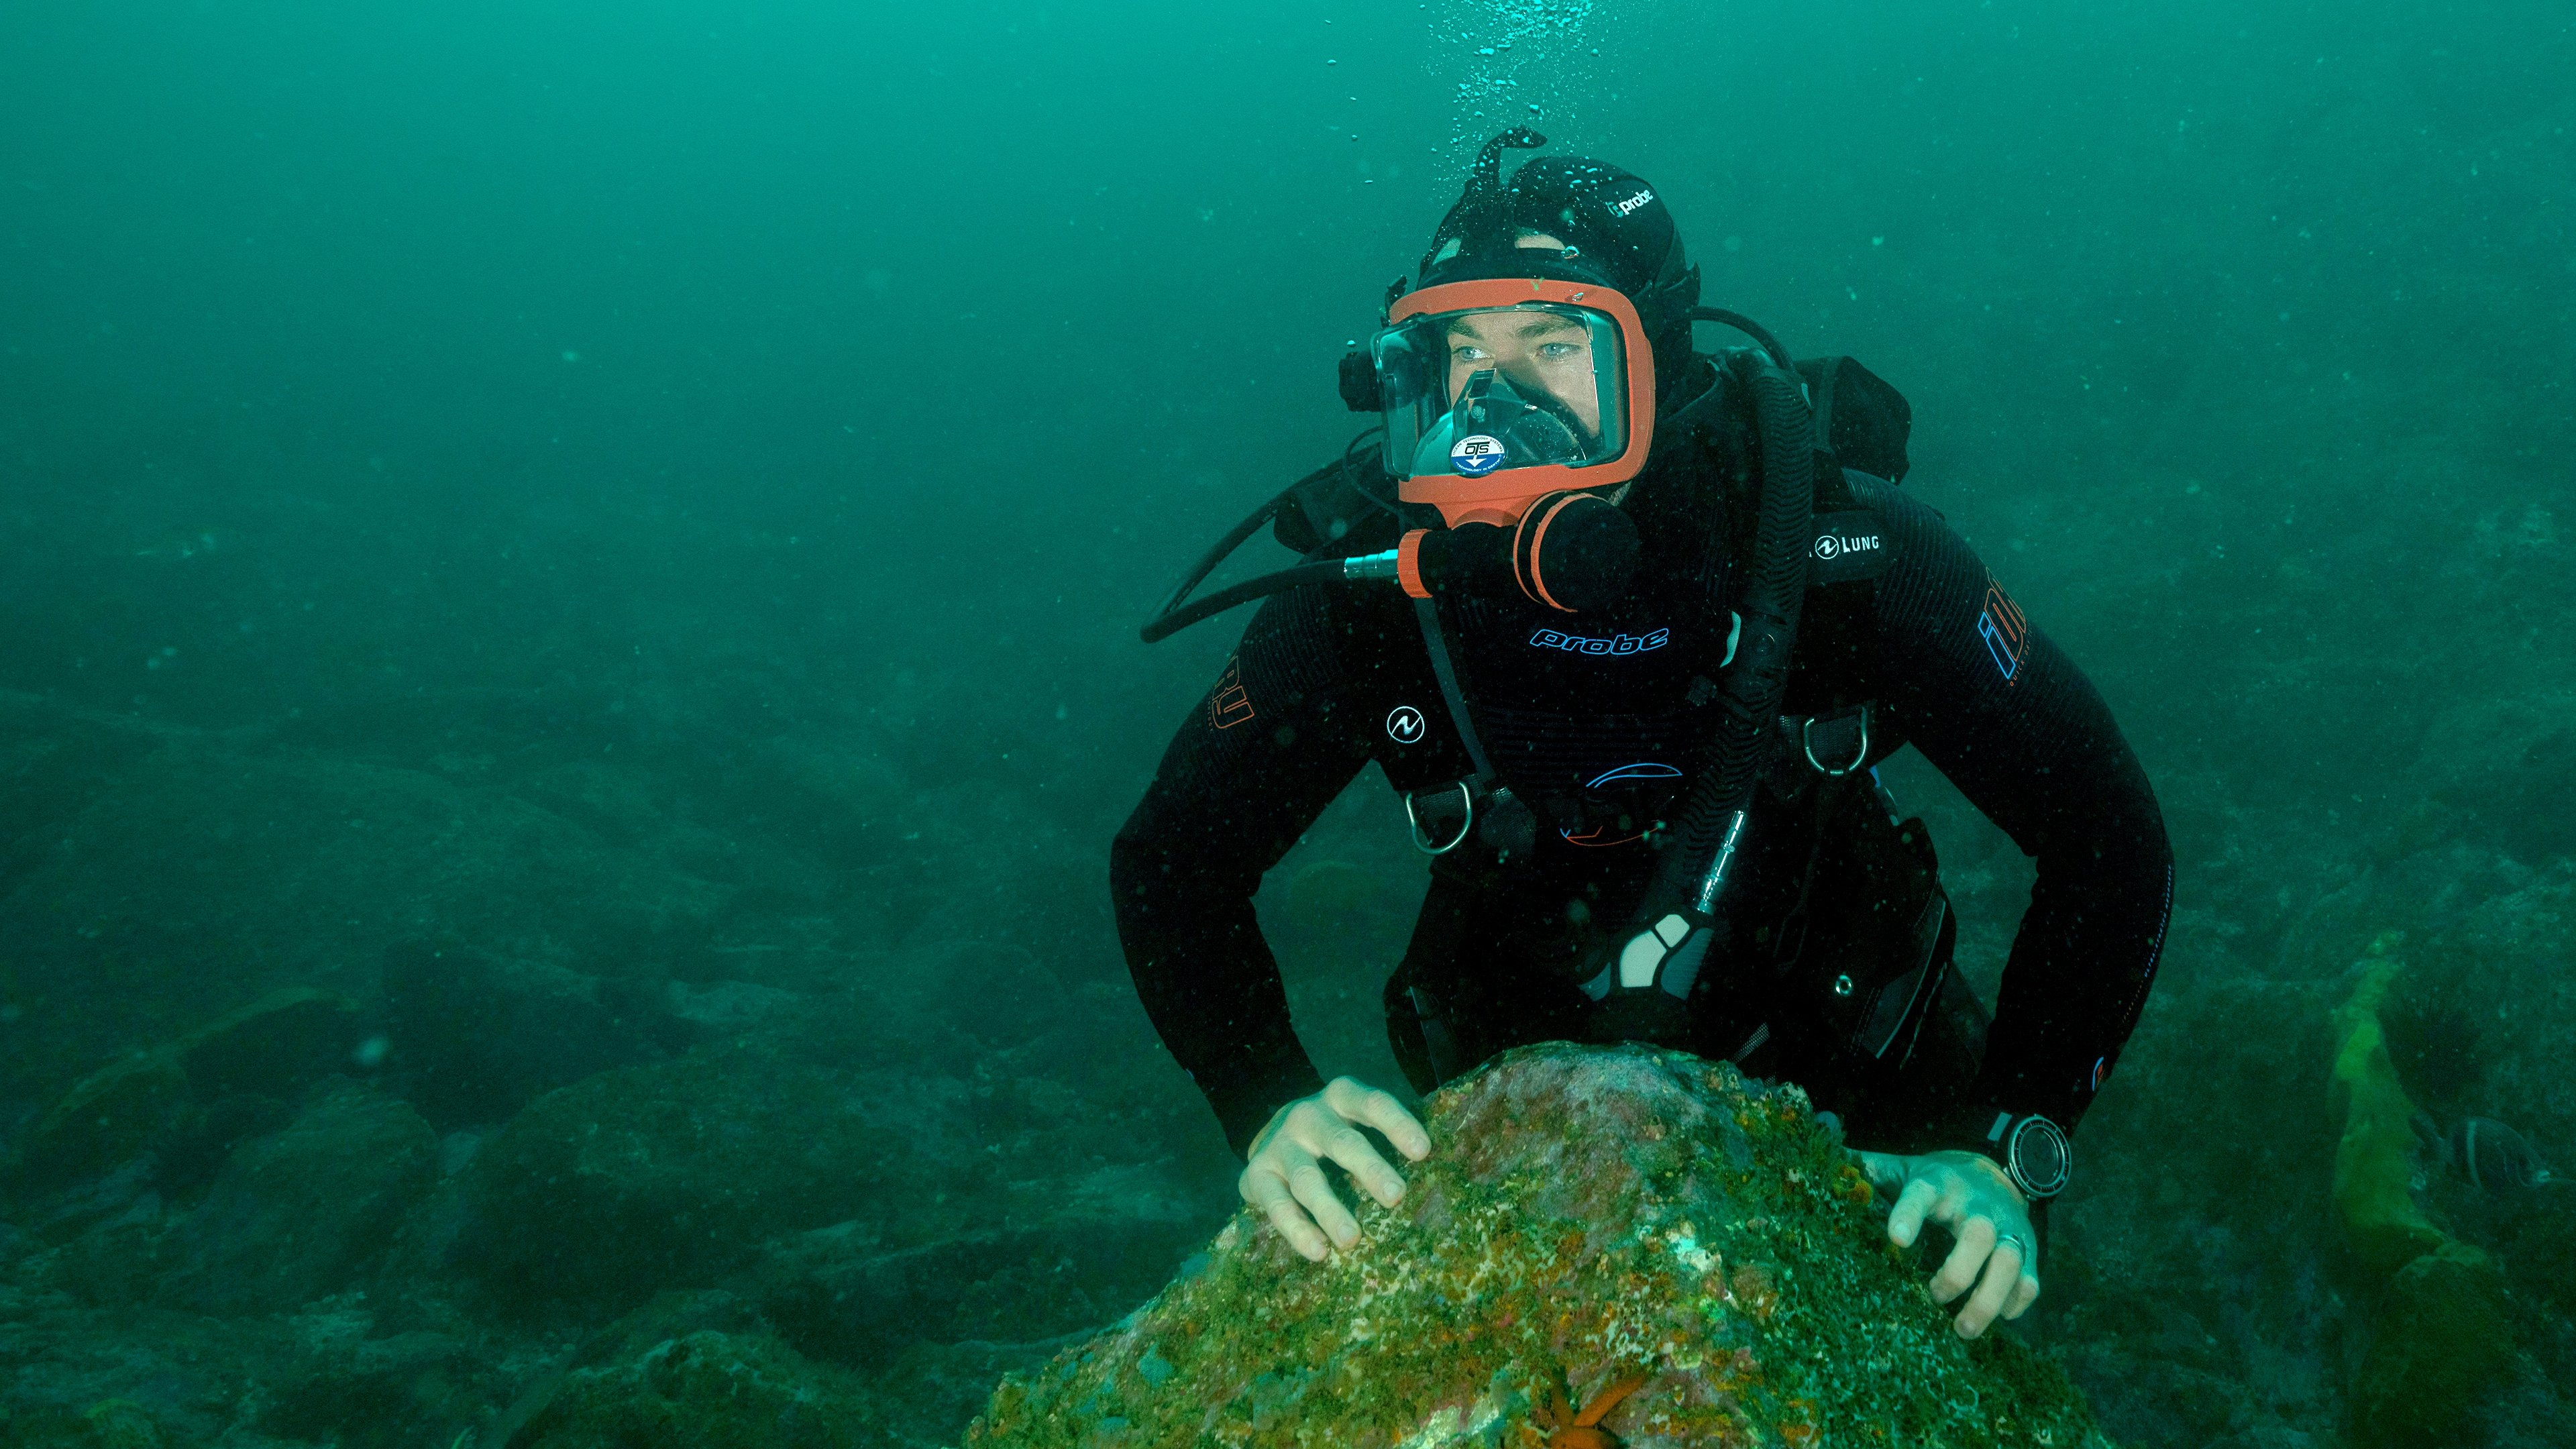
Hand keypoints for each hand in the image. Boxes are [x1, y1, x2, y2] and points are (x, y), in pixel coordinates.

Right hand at [1240, 1076, 1430, 1261]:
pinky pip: (1277, 1205)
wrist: (1269, 1139)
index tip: (1422, 1151)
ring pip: (1306, 1178)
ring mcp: (1280, 1144)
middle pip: (1341, 1140)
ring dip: (1330, 1209)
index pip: (1373, 1103)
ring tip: (1352, 1239)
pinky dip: (1297, 1229)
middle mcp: (1309, 1115)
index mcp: (1342, 1097)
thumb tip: (1439, 1185)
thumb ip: (1387, 1142)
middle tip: (1396, 1195)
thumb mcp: (1356, 1123)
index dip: (1397, 1124)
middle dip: (1369, 1168)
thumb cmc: (1334, 1138)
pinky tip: (1319, 1251)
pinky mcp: (1256, 1175)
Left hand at [1858, 1149, 2039, 1338]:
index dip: (1909, 1214)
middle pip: (1978, 1234)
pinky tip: (1998, 1317)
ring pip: (2011, 1261)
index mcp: (1937, 1186)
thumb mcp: (1901, 1170)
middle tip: (1933, 1296)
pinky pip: (2031, 1281)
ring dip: (1988, 1298)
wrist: (1994, 1174)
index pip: (1921, 1195)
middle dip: (1958, 1271)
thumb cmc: (1935, 1181)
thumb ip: (1866, 1171)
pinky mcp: (2028, 1251)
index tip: (1896, 1239)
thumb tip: (1822, 1154)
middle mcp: (1976, 1206)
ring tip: (1963, 1329)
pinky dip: (2017, 1303)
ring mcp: (2007, 1229)